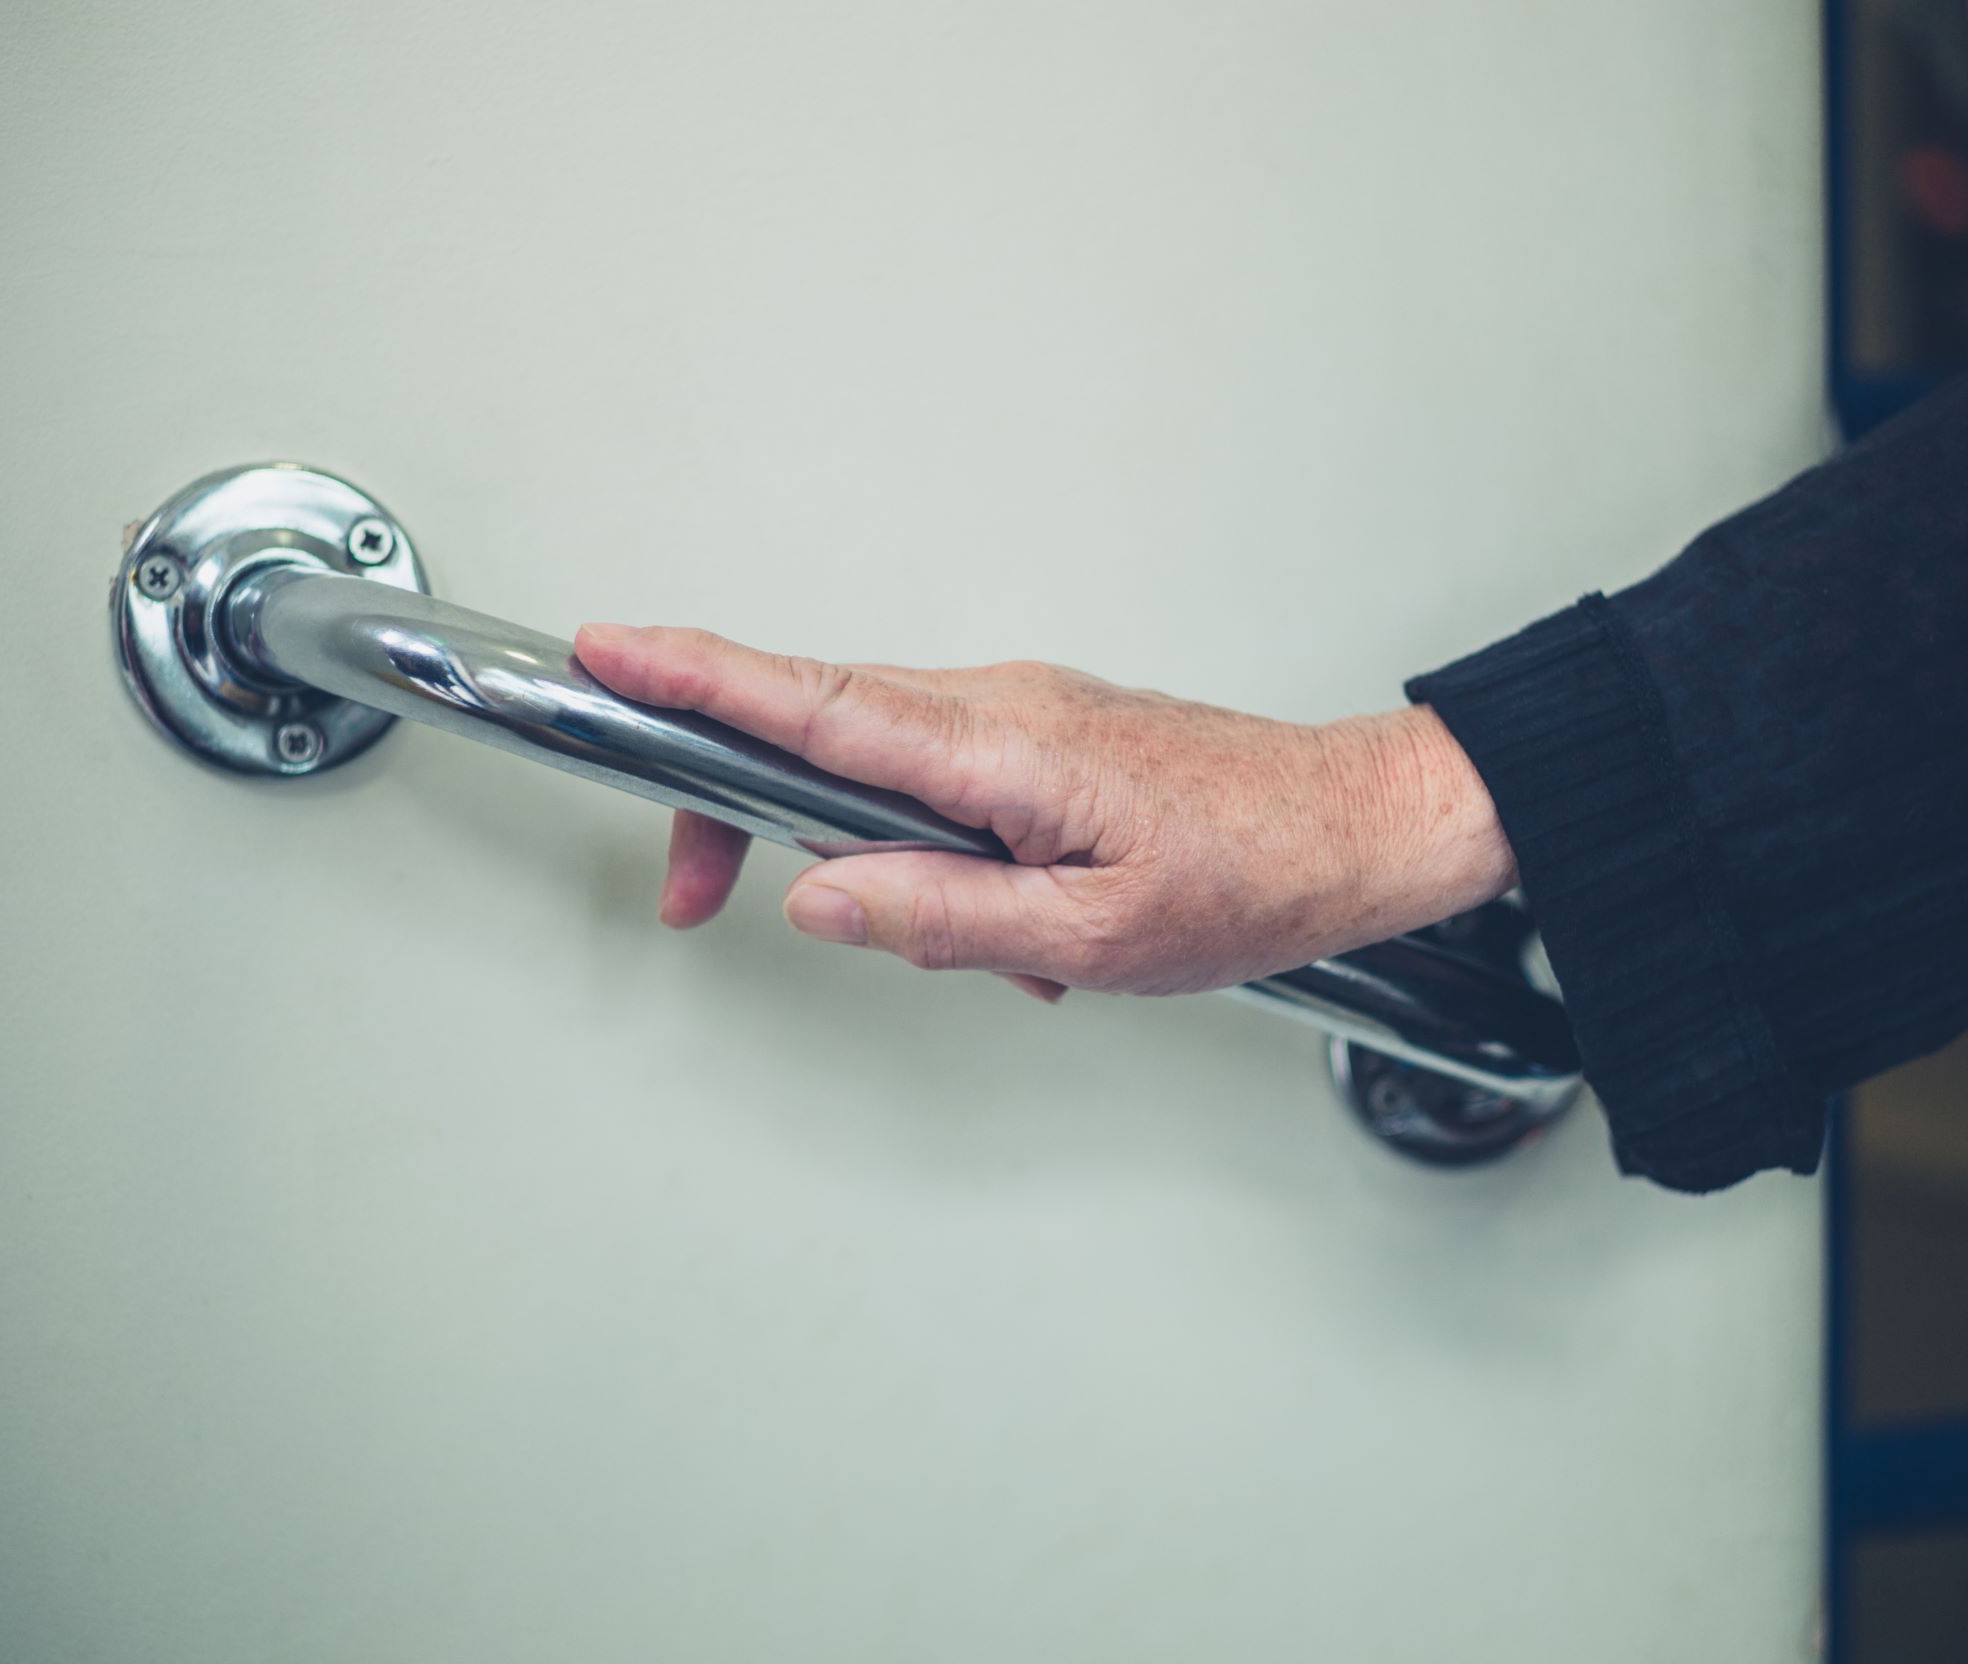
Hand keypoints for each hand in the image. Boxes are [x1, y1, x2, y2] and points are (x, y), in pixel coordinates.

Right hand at [570, 624, 1516, 1000]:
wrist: (1358, 827)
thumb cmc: (1256, 874)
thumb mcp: (1092, 937)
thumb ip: (940, 917)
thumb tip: (819, 898)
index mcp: (1002, 745)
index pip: (815, 705)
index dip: (699, 677)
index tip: (608, 651)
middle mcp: (998, 705)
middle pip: (815, 734)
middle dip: (741, 812)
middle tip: (692, 894)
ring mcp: (1018, 712)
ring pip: (879, 769)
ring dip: (884, 863)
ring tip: (994, 950)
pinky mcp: (1040, 734)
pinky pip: (942, 781)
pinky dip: (944, 854)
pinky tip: (1023, 923)